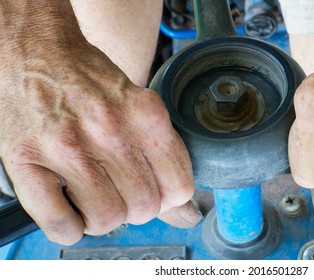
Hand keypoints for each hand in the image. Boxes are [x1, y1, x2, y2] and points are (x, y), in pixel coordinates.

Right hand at [0, 1, 200, 244]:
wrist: (34, 49)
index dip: (168, 198)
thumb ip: (166, 161)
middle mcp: (111, 130)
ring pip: (107, 219)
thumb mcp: (139, 109)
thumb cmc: (90, 80)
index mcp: (146, 116)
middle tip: (118, 191)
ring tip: (91, 198)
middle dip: (135, 209)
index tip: (152, 191)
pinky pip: (61, 224)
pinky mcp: (26, 159)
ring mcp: (66, 145)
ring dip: (102, 220)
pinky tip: (68, 211)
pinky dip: (69, 229)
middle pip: (145, 207)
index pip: (179, 187)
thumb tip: (188, 216)